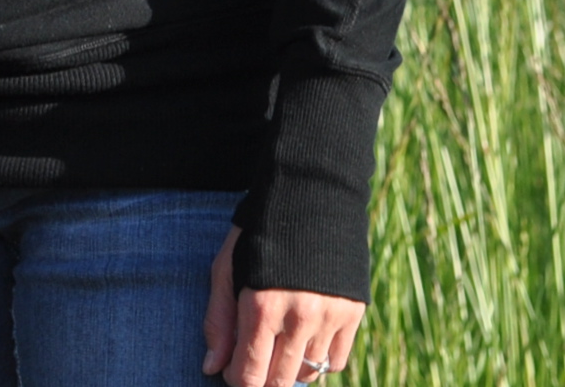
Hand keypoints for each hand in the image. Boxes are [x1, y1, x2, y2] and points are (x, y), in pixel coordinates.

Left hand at [203, 227, 363, 385]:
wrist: (311, 197)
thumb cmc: (258, 233)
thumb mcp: (225, 268)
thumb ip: (218, 321)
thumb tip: (211, 368)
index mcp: (260, 306)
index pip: (249, 374)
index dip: (237, 381)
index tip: (232, 372)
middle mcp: (298, 317)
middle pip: (279, 382)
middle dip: (261, 381)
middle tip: (254, 363)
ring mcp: (329, 317)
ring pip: (308, 374)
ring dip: (290, 370)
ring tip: (278, 348)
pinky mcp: (353, 314)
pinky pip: (336, 362)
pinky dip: (319, 361)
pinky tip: (304, 343)